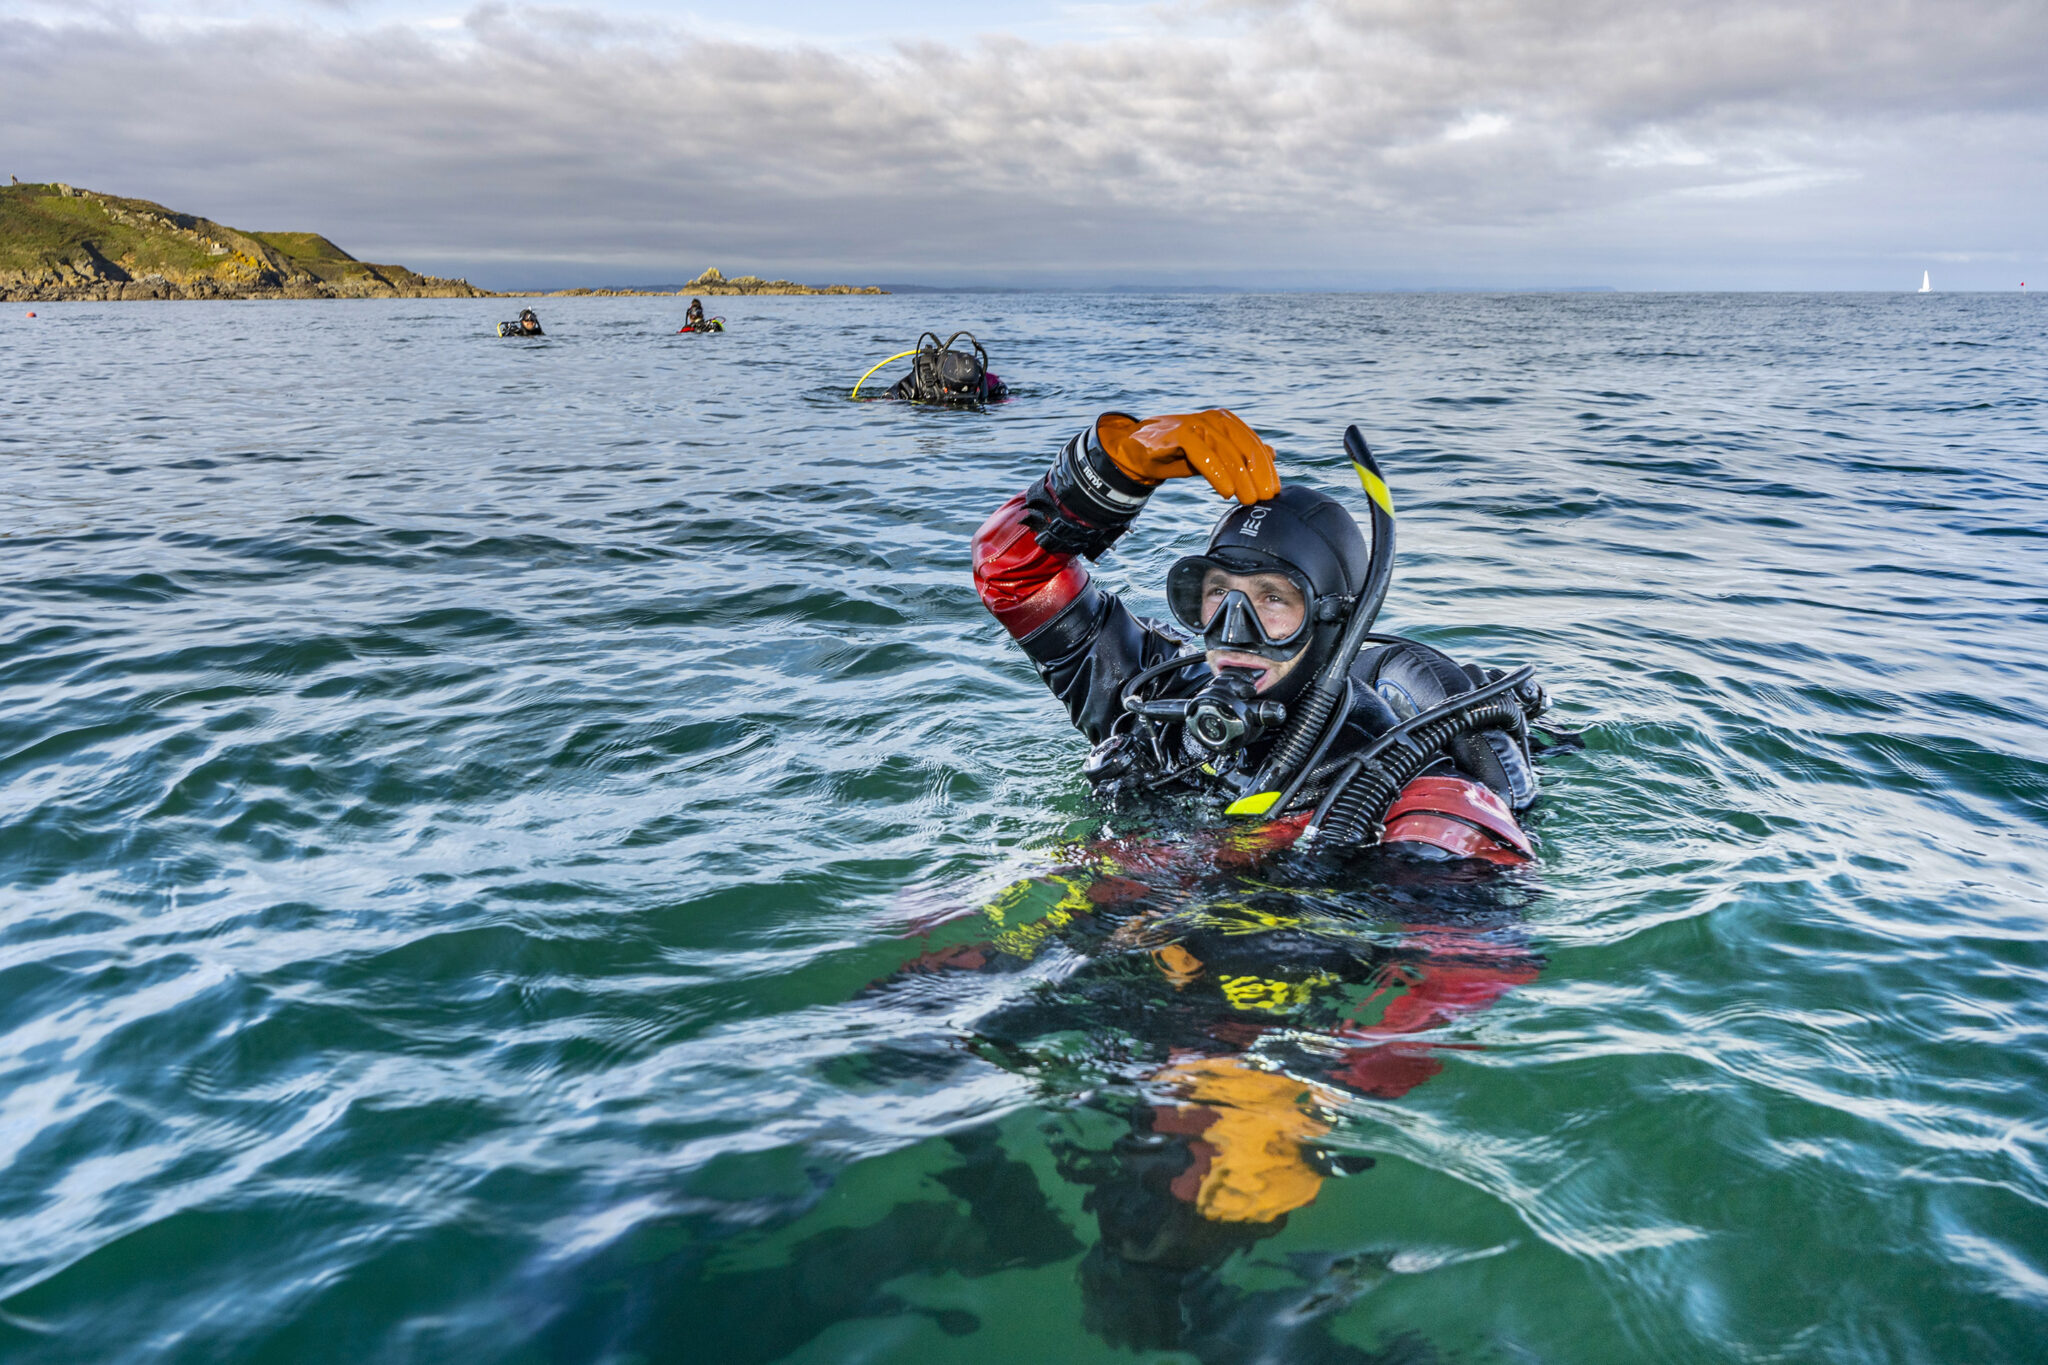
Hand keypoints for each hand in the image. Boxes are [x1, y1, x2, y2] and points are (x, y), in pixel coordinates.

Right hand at [1098, 409, 1280, 504]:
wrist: (1140, 449)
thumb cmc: (1180, 453)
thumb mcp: (1215, 456)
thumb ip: (1241, 454)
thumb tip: (1272, 453)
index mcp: (1228, 423)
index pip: (1254, 446)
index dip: (1266, 470)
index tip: (1273, 492)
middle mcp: (1215, 420)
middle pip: (1244, 448)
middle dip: (1258, 475)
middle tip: (1264, 499)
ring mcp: (1197, 423)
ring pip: (1226, 452)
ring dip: (1240, 478)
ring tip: (1247, 499)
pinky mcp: (1179, 433)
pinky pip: (1203, 453)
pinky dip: (1217, 473)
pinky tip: (1226, 492)